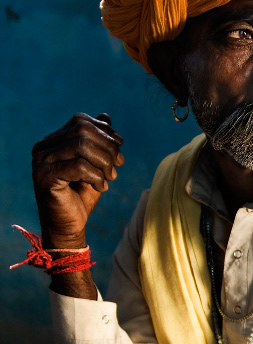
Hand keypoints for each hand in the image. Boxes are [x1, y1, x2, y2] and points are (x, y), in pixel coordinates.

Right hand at [32, 113, 123, 248]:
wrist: (70, 226)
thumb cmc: (82, 195)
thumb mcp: (96, 164)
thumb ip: (99, 142)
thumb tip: (106, 116)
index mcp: (52, 141)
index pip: (80, 121)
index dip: (105, 131)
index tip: (120, 146)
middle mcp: (42, 148)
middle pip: (82, 131)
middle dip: (107, 146)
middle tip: (119, 164)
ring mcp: (41, 162)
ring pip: (82, 146)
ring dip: (104, 162)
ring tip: (111, 177)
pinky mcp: (46, 178)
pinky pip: (79, 167)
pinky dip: (96, 176)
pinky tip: (100, 187)